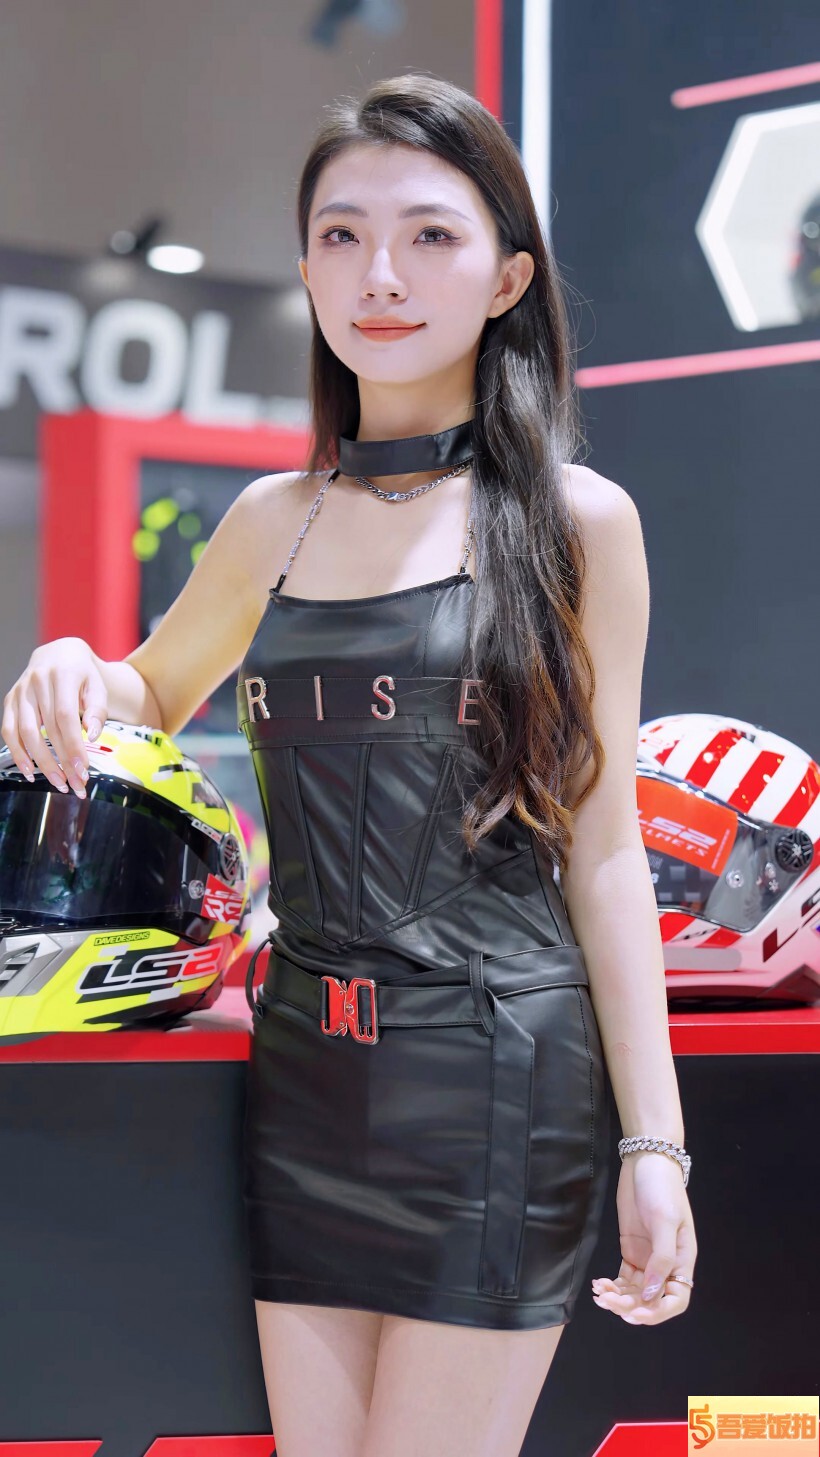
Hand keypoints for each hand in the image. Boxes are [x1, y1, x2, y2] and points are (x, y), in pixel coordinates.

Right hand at [2, 637, 107, 797]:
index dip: (73, 745)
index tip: (83, 768)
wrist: (60, 654)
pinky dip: (17, 752)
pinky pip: (8, 730)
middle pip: (46, 728)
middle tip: (75, 783)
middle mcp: (37, 680)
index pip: (65, 716)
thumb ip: (98, 709)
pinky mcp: (10, 699)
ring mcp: (20, 690)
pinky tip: (30, 771)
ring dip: (40, 762)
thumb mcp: (98, 686)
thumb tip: (91, 736)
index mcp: (62, 674)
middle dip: (61, 760)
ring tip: (58, 782)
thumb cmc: (83, 674)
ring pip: (25, 732)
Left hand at [590, 1150, 696, 1323]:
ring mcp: (648, 1258)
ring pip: (635, 1292)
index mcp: (682, 1260)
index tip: (634, 1313)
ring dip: (618, 1298)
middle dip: (630, 1306)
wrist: (645, 1162)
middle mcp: (666, 1265)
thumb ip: (661, 1259)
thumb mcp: (664, 1221)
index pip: (676, 1300)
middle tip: (608, 1300)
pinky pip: (624, 1279)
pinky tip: (599, 1284)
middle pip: (651, 1299)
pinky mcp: (632, 1250)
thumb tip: (652, 1293)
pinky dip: (613, 1286)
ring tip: (600, 1293)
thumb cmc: (661, 1188)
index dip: (657, 1312)